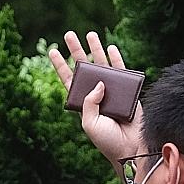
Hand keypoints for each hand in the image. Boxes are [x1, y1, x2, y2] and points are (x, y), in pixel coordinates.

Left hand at [49, 30, 142, 171]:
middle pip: (84, 68)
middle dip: (76, 50)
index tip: (52, 51)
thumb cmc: (108, 141)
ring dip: (95, 49)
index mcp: (83, 103)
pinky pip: (122, 72)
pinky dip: (116, 59)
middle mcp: (96, 95)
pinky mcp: (128, 92)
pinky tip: (110, 47)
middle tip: (69, 34)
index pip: (69, 80)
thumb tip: (97, 82)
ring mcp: (112, 92)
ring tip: (90, 33)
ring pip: (102, 65)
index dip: (60, 66)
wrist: (131, 149)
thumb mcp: (89, 123)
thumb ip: (89, 102)